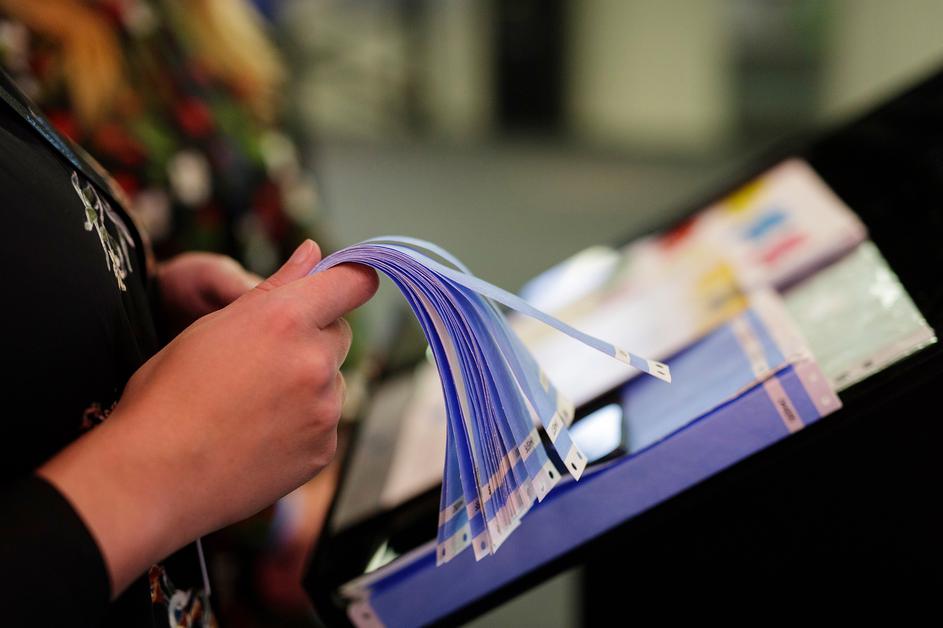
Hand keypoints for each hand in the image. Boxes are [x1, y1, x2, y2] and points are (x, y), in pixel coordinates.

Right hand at [38, 240, 377, 595]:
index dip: (349, 281)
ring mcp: (324, 409)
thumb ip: (275, 287)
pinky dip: (302, 424)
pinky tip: (257, 434)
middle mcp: (315, 361)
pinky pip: (324, 423)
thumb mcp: (213, 325)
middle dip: (314, 338)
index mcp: (286, 319)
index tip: (340, 286)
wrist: (153, 475)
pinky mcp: (324, 449)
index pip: (353, 283)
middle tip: (263, 358)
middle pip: (340, 334)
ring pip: (332, 381)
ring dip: (308, 384)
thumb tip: (312, 251)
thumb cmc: (169, 392)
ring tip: (251, 404)